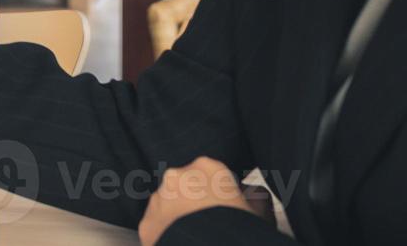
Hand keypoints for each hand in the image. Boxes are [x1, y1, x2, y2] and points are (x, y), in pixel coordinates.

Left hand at [138, 157, 258, 245]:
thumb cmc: (240, 233)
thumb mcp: (260, 213)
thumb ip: (256, 196)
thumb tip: (253, 192)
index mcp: (208, 168)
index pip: (212, 176)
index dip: (220, 195)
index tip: (226, 211)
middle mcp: (177, 176)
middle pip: (186, 189)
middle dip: (194, 204)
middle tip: (210, 227)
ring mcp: (159, 199)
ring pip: (167, 206)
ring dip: (177, 219)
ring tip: (195, 237)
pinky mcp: (146, 223)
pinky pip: (155, 228)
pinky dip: (165, 236)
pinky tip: (180, 244)